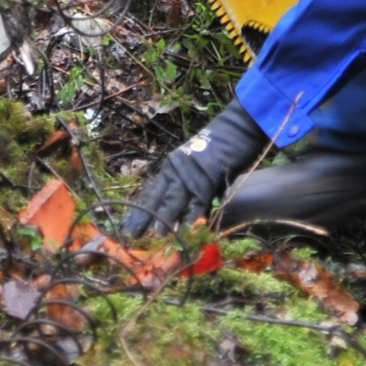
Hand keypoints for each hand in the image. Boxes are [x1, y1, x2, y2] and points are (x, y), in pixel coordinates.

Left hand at [122, 100, 267, 236]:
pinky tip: (184, 232)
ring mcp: (190, 175)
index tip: (127, 225)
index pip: (151, 192)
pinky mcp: (208, 180)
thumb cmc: (220, 145)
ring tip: (155, 237)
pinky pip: (197, 204)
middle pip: (156, 198)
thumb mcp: (196, 166)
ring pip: (172, 202)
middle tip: (131, 235)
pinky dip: (192, 219)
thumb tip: (184, 213)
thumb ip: (189, 187)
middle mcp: (176, 170)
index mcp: (171, 167)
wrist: (238, 128)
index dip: (140, 210)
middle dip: (143, 217)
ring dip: (164, 220)